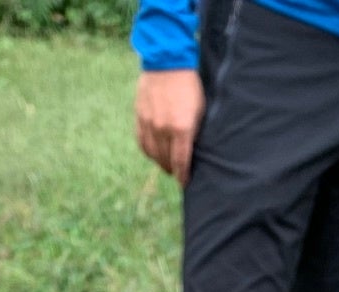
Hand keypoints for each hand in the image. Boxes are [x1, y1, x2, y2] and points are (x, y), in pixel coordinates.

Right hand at [136, 69, 205, 184]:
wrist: (167, 61)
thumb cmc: (189, 85)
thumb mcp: (199, 110)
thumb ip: (194, 132)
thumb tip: (191, 151)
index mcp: (181, 129)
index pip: (180, 162)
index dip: (183, 176)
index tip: (185, 183)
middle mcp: (163, 129)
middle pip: (165, 160)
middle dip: (172, 169)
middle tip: (177, 173)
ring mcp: (149, 123)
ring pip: (152, 153)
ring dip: (159, 162)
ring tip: (166, 165)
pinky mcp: (139, 116)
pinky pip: (141, 141)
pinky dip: (148, 151)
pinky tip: (153, 153)